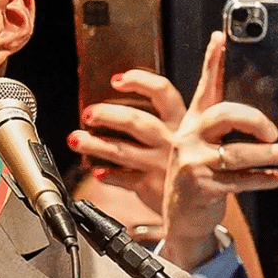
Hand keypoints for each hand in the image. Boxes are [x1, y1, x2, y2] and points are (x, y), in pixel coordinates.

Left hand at [68, 69, 187, 213]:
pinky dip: (107, 175)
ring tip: (75, 139)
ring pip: (121, 151)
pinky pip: (122, 179)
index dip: (140, 82)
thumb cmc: (192, 157)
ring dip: (95, 144)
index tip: (117, 79)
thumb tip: (127, 96)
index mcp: (183, 120)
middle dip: (108, 115)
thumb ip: (168, 113)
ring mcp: (160, 164)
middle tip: (88, 113)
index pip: (163, 92)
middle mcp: (172, 140)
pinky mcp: (150, 186)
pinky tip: (95, 170)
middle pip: (135, 122)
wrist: (202, 198)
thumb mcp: (193, 131)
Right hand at [160, 31, 277, 270]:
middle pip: (223, 115)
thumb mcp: (206, 150)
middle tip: (273, 130)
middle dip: (254, 119)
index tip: (221, 38)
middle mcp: (188, 139)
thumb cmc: (201, 180)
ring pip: (238, 152)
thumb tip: (270, 118)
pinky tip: (277, 178)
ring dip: (270, 154)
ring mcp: (192, 163)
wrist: (182, 219)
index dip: (212, 62)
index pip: (204, 88)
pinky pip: (241, 179)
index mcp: (192, 124)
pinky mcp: (201, 186)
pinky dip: (264, 178)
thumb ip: (228, 131)